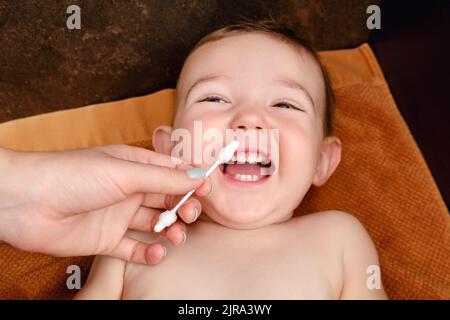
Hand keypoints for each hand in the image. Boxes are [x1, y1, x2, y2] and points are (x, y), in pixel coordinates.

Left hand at [0, 144, 210, 263]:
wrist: (25, 202)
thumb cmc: (72, 175)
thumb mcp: (125, 172)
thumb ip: (163, 178)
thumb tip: (198, 175)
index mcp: (133, 165)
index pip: (171, 171)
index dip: (190, 180)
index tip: (207, 190)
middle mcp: (128, 189)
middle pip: (166, 199)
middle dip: (182, 207)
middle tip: (189, 215)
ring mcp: (117, 215)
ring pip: (153, 224)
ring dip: (169, 230)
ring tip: (174, 235)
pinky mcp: (105, 239)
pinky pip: (133, 248)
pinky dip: (148, 251)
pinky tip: (155, 251)